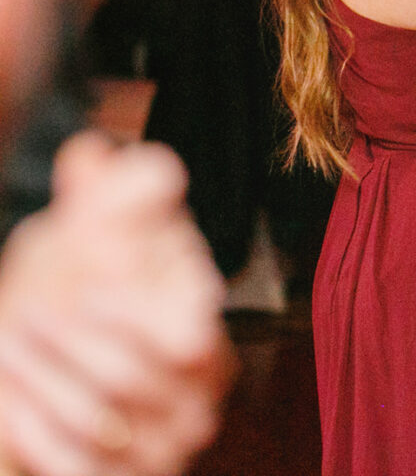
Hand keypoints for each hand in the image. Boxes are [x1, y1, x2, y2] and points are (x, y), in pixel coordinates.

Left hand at [0, 134, 230, 475]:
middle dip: (63, 345)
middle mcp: (199, 397)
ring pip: (93, 422)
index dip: (128, 320)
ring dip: (35, 381)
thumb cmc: (98, 279)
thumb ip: (115, 189)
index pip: (187, 340)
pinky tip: (8, 393)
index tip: (81, 288)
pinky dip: (28, 428)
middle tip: (23, 309)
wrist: (74, 346)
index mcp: (208, 330)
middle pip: (127, 379)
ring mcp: (162, 447)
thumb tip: (93, 158)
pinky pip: (71, 466)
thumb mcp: (110, 226)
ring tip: (6, 341)